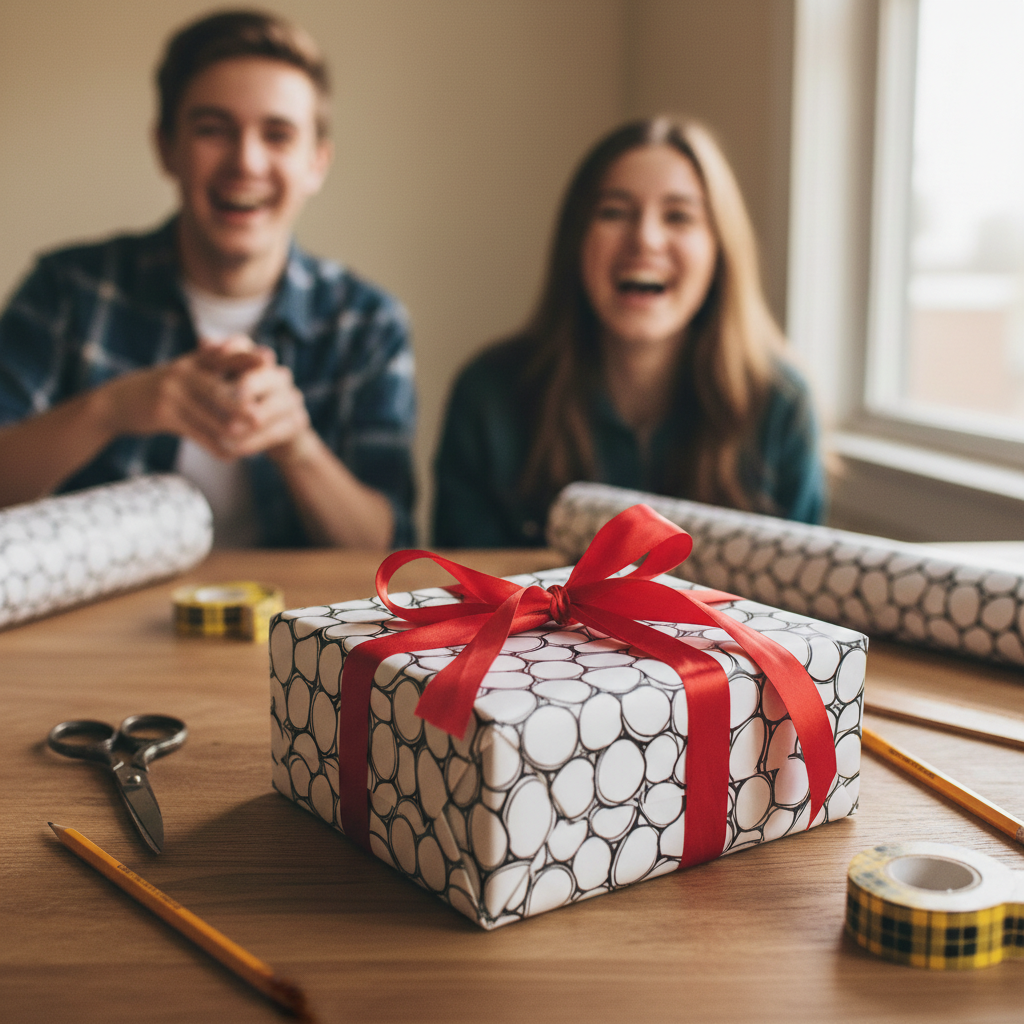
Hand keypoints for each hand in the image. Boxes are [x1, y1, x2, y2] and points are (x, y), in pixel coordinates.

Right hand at [101, 336, 307, 458]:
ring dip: (228, 430)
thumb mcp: (184, 372)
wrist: (117, 401)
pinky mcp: (161, 415)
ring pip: (205, 414)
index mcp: (191, 361)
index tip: (269, 358)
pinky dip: (213, 445)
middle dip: (239, 403)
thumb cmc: (161, 388)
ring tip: (248, 440)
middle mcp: (181, 374)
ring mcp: (170, 394)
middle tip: (260, 415)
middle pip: (215, 389)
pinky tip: (229, 455)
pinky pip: (193, 432)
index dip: (245, 356)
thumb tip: (250, 364)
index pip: (222, 356)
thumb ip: (211, 366)